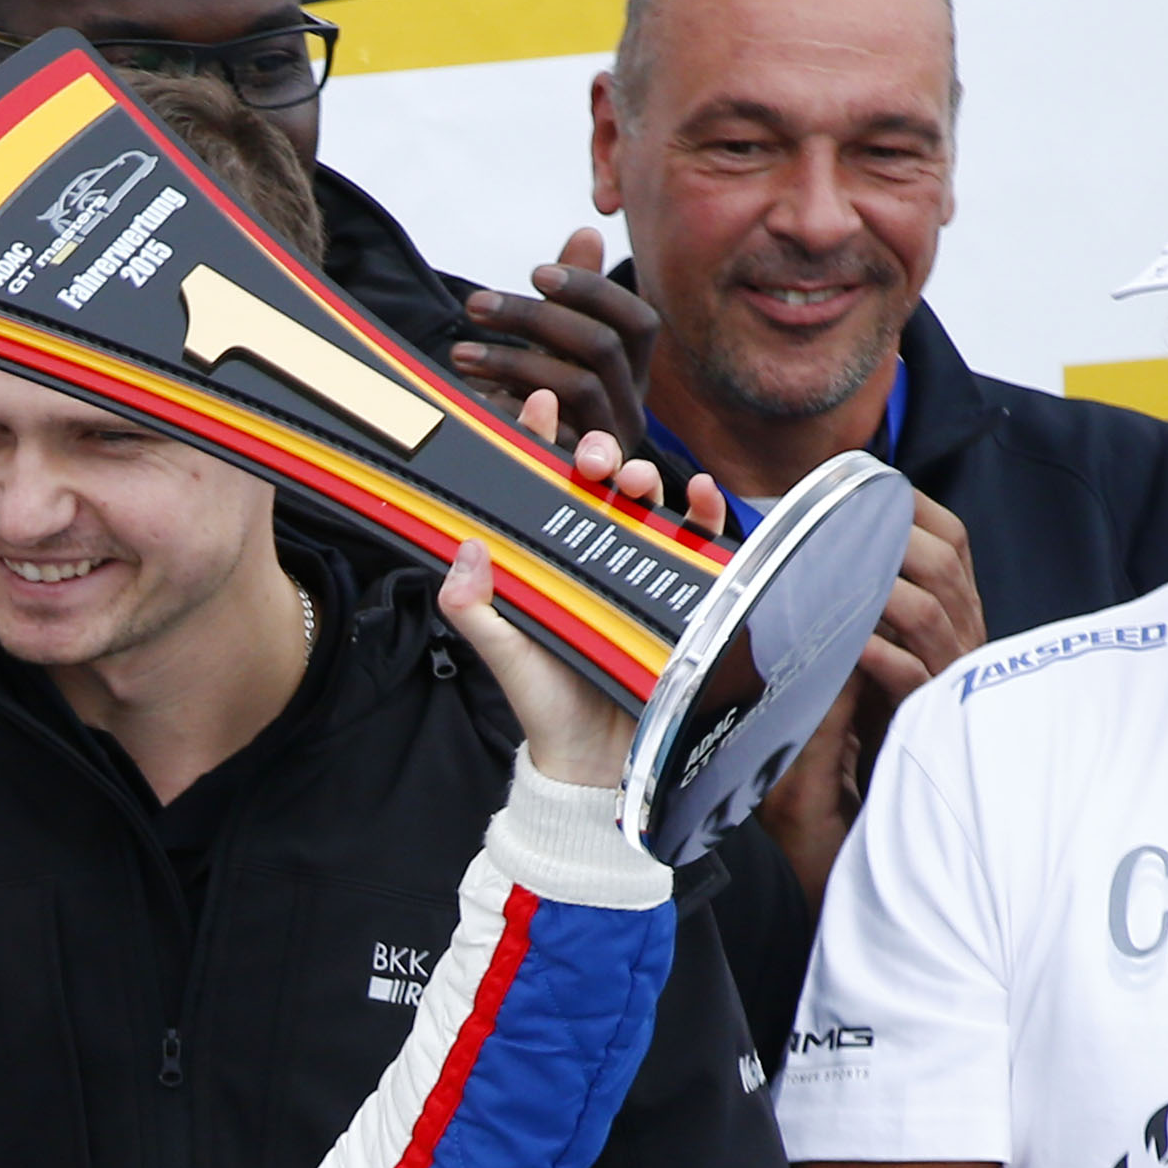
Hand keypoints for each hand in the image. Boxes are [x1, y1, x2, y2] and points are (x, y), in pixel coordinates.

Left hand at [437, 389, 726, 789]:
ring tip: (637, 481)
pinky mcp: (677, 590)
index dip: (538, 441)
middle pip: (597, 484)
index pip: (538, 487)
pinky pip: (697, 540)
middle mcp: (589, 554)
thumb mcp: (505, 655)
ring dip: (646, 476)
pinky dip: (703, 510)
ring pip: (645, 501)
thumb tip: (464, 553)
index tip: (538, 405)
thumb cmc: (546, 705)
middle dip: (599, 454)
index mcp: (543, 559)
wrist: (600, 762)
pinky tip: (701, 496)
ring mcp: (635, 568)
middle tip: (593, 458)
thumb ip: (476, 610)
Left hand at [447, 230, 656, 457]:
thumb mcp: (552, 348)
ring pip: (575, 386)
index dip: (592, 290)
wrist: (515, 484)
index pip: (637, 321)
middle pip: (602, 348)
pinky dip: (506, 408)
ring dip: (511, 360)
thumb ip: (572, 295)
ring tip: (459, 353)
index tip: (535, 272)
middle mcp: (630, 409)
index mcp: (631, 374)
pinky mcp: (571, 478)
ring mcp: (604, 447)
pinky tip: (469, 393)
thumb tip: (588, 230)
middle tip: (474, 305)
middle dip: (534, 318)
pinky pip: (546, 435)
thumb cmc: (533, 402)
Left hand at [755, 489, 986, 902]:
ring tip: (838, 563)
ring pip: (931, 609)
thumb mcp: (870, 650)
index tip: (865, 482)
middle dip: (895, 530)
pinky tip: (846, 641)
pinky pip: (910, 676)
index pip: (947, 537)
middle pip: (944, 559)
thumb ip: (863, 601)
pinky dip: (878, 654)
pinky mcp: (928, 721)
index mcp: (950, 610)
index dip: (911, 504)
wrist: (879, 809)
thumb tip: (823, 545)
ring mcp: (949, 678)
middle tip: (842, 515)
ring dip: (884, 582)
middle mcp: (960, 637)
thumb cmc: (870, 722)